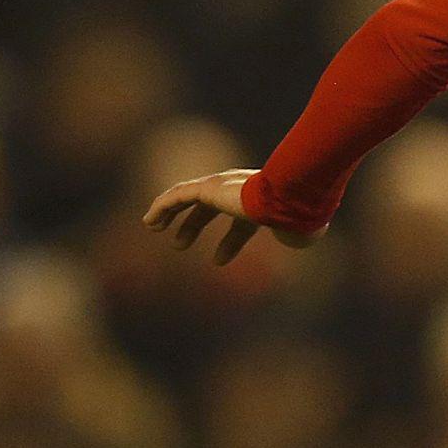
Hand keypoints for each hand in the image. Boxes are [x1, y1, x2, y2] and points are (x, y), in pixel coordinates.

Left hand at [142, 169, 311, 264]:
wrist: (291, 199)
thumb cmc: (298, 217)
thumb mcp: (298, 230)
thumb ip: (295, 234)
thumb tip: (296, 238)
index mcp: (259, 201)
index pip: (240, 223)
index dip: (230, 243)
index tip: (219, 261)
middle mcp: (238, 189)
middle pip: (208, 207)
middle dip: (192, 224)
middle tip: (178, 243)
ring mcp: (221, 186)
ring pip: (186, 197)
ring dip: (169, 214)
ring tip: (152, 228)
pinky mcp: (207, 188)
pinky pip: (176, 197)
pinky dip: (161, 208)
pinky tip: (149, 222)